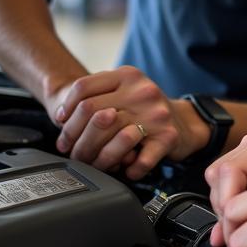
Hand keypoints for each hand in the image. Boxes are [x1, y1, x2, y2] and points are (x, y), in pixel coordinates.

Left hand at [52, 66, 208, 178]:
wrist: (185, 122)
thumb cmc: (144, 111)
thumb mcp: (122, 93)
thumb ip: (95, 97)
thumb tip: (62, 120)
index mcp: (127, 75)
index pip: (83, 88)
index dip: (66, 109)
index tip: (62, 125)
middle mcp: (142, 90)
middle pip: (92, 113)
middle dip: (75, 138)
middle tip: (72, 152)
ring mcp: (156, 113)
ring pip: (112, 138)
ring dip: (97, 159)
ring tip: (95, 164)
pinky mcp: (168, 136)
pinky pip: (139, 161)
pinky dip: (128, 170)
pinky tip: (125, 170)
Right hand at [206, 122, 246, 246]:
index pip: (233, 169)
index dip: (229, 201)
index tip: (238, 226)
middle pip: (219, 176)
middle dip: (225, 210)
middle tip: (238, 238)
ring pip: (217, 182)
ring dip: (225, 211)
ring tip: (241, 236)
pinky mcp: (244, 162)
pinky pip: (225, 185)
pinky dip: (229, 208)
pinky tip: (238, 229)